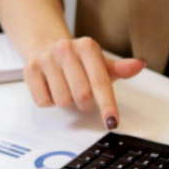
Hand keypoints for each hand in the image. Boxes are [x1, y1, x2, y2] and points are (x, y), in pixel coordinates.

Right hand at [23, 37, 146, 128]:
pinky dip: (50, 100)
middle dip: (85, 103)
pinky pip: (44, 101)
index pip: (100, 82)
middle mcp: (66, 48)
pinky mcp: (30, 69)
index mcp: (87, 46)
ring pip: (63, 100)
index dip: (107, 105)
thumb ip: (119, 68)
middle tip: (83, 95)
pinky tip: (51, 87)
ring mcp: (46, 58)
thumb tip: (139, 64)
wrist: (46, 46)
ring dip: (67, 101)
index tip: (112, 122)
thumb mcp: (101, 64)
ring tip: (66, 87)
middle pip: (82, 95)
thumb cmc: (79, 61)